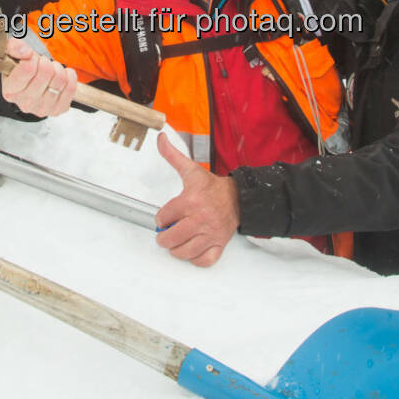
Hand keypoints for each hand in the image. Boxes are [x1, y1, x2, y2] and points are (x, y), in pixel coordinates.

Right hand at [0, 37, 76, 117]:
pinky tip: (61, 76)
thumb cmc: (23, 70)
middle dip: (46, 62)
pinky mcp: (58, 109)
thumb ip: (14, 47)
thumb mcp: (13, 55)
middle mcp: (25, 103)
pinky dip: (69, 77)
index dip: (33, 57)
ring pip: (60, 79)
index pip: (28, 69)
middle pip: (46, 71)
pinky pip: (71, 88)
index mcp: (10, 90)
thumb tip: (25, 52)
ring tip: (51, 70)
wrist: (32, 85)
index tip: (32, 58)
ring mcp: (42, 109)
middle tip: (42, 64)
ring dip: (58, 69)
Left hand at [154, 133, 239, 266]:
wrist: (238, 198)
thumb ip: (172, 155)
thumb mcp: (191, 169)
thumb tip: (160, 138)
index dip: (160, 218)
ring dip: (176, 249)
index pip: (164, 217)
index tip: (164, 217)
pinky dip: (195, 259)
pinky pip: (204, 260)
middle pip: (171, 238)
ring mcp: (211, 234)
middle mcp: (201, 219)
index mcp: (191, 201)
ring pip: (184, 251)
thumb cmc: (212, 187)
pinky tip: (192, 249)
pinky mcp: (219, 244)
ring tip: (176, 242)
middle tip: (164, 233)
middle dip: (163, 237)